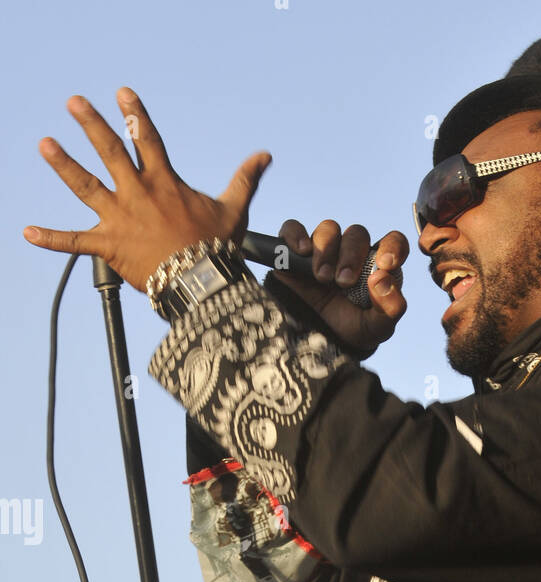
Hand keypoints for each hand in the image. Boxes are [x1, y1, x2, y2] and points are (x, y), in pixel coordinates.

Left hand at [23, 88, 271, 291]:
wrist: (202, 282)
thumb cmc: (218, 248)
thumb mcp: (234, 210)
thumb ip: (245, 179)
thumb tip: (265, 156)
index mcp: (165, 183)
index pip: (147, 140)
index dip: (135, 115)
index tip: (121, 93)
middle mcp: (138, 194)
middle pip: (112, 152)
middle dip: (92, 124)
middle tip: (74, 102)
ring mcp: (121, 218)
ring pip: (86, 186)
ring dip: (64, 164)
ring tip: (45, 144)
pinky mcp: (109, 246)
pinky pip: (75, 243)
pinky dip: (51, 238)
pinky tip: (28, 232)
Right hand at [274, 218, 408, 357]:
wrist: (318, 341)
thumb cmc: (354, 329)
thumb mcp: (377, 327)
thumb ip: (390, 307)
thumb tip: (382, 279)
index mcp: (377, 265)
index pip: (393, 242)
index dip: (392, 246)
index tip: (385, 263)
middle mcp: (352, 251)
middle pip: (357, 234)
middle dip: (351, 255)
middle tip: (344, 282)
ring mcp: (324, 249)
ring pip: (328, 229)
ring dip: (326, 251)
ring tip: (322, 278)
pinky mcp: (294, 251)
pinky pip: (293, 228)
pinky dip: (296, 235)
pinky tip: (302, 251)